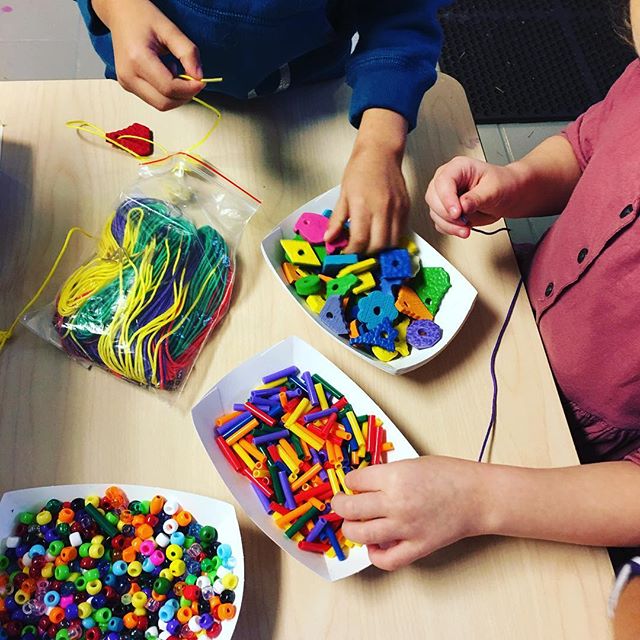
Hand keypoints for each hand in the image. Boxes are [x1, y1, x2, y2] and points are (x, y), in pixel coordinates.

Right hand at [93, 0, 203, 110]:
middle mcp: (128, 75)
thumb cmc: (142, 17)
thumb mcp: (170, 29)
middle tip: (193, 80)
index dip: (190, 89)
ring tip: (175, 72)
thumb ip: (188, 52)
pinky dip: (167, 93)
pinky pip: (154, 99)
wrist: (121, 13)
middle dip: (184, 96)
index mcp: (137, 59)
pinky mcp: (128, 86)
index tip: (201, 81)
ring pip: (160, 105)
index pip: (169, 88)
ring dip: (176, 95)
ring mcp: (126, 83)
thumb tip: (199, 76)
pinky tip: (166, 74)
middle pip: (164, 103)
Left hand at [325, 109, 408, 253]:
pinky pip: (400, 233)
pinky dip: (390, 240)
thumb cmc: (360, 170)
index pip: (360, 240)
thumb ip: (337, 220)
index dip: (352, 252)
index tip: (345, 254)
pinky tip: (380, 236)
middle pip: (378, 246)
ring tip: (369, 246)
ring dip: (380, 250)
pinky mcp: (406, 209)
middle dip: (366, 254)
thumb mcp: (343, 194)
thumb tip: (329, 239)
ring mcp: (397, 210)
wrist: (381, 152)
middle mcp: (383, 209)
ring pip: (392, 243)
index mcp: (363, 205)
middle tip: (357, 252)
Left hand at [332, 456, 490, 569]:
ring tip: (352, 524)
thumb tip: (364, 484)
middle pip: (351, 508)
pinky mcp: (417, 547)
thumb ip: (387, 474)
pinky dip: (375, 555)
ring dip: (350, 529)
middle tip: (340, 502)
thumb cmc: (450, 474)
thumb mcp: (412, 463)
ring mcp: (406, 528)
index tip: (351, 482)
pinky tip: (374, 545)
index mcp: (395, 477)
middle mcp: (396, 503)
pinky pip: (387, 560)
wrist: (478, 496)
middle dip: (340, 504)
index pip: (355, 481)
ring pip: (361, 535)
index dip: (349, 481)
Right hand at [425, 157, 525, 237]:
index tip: (457, 213)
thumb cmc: (503, 184)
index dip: (447, 199)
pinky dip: (450, 229)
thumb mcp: (494, 188)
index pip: (443, 182)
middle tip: (464, 222)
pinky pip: (440, 223)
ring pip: (435, 213)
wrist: (508, 195)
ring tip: (467, 228)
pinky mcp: (446, 211)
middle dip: (447, 215)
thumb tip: (463, 205)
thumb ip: (478, 197)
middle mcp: (448, 181)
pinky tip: (463, 228)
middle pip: (433, 198)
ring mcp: (444, 196)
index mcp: (458, 168)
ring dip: (450, 225)